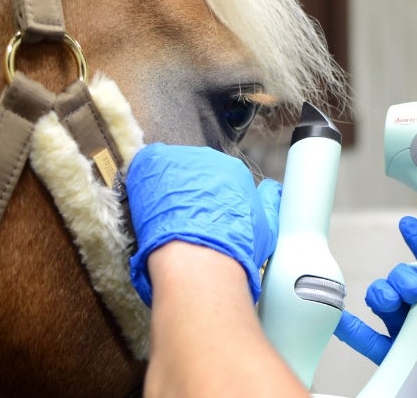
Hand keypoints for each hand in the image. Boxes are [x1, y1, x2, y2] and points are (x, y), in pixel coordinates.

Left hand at [126, 143, 280, 305]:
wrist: (200, 257)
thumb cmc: (233, 247)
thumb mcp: (267, 227)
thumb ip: (270, 203)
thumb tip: (273, 191)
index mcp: (236, 172)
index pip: (219, 179)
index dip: (207, 200)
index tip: (201, 217)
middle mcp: (209, 160)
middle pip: (193, 173)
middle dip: (186, 193)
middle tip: (181, 220)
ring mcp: (179, 160)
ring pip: (167, 171)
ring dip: (163, 190)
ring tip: (162, 217)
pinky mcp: (152, 164)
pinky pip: (144, 166)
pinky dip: (143, 181)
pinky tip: (145, 205)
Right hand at [333, 216, 416, 396]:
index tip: (411, 227)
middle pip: (407, 283)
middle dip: (403, 275)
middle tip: (412, 286)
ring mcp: (414, 337)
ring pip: (387, 305)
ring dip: (382, 294)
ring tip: (389, 300)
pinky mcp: (398, 357)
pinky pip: (370, 341)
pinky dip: (353, 329)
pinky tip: (343, 320)